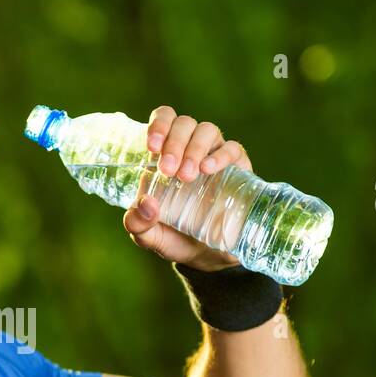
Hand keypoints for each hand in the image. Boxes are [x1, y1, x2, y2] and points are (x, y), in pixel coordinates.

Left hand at [123, 105, 251, 270]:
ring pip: (206, 130)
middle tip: (168, 170)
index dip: (159, 125)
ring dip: (194, 148)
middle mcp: (189, 149)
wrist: (209, 256)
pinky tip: (210, 169)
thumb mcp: (152, 236)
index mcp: (165, 155)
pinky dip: (221, 155)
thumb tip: (145, 203)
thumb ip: (138, 224)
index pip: (164, 120)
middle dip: (174, 142)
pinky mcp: (237, 168)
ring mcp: (214, 156)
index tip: (153, 146)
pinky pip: (233, 148)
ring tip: (188, 175)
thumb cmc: (177, 238)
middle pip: (184, 124)